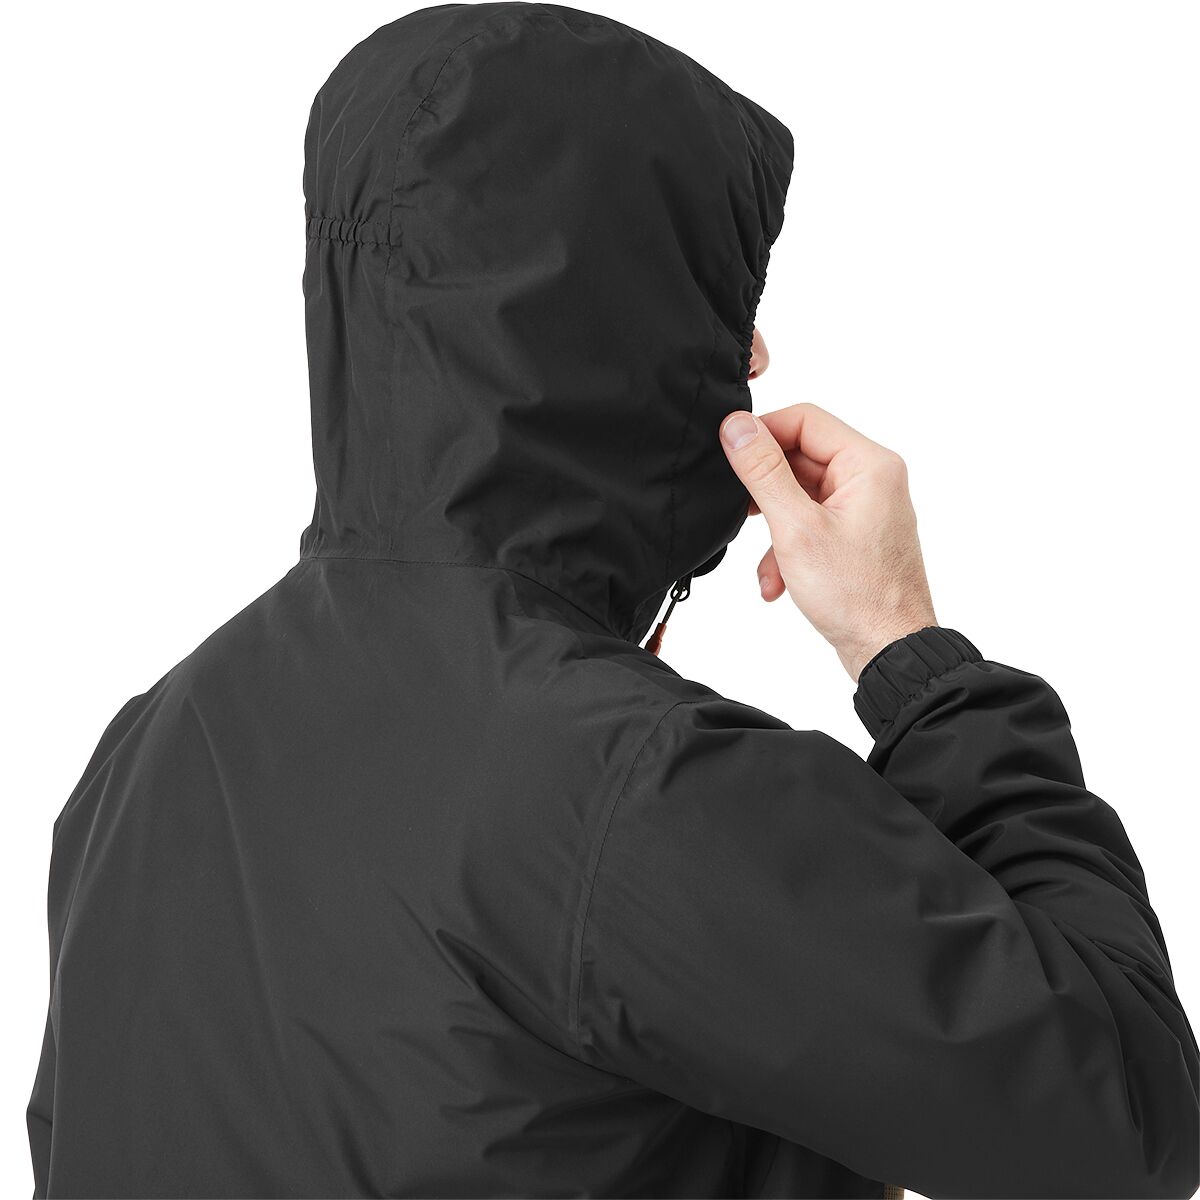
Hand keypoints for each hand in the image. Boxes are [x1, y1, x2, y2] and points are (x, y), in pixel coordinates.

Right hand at [719, 402, 937, 681]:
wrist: (889, 652)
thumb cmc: (857, 596)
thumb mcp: (796, 528)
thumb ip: (763, 472)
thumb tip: (736, 426)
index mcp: (869, 465)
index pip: (805, 419)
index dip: (761, 432)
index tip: (728, 452)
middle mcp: (872, 480)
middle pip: (800, 457)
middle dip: (765, 491)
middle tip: (740, 511)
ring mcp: (865, 509)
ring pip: (800, 495)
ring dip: (773, 528)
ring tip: (765, 560)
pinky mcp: (855, 536)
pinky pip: (810, 523)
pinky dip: (788, 549)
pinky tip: (777, 582)